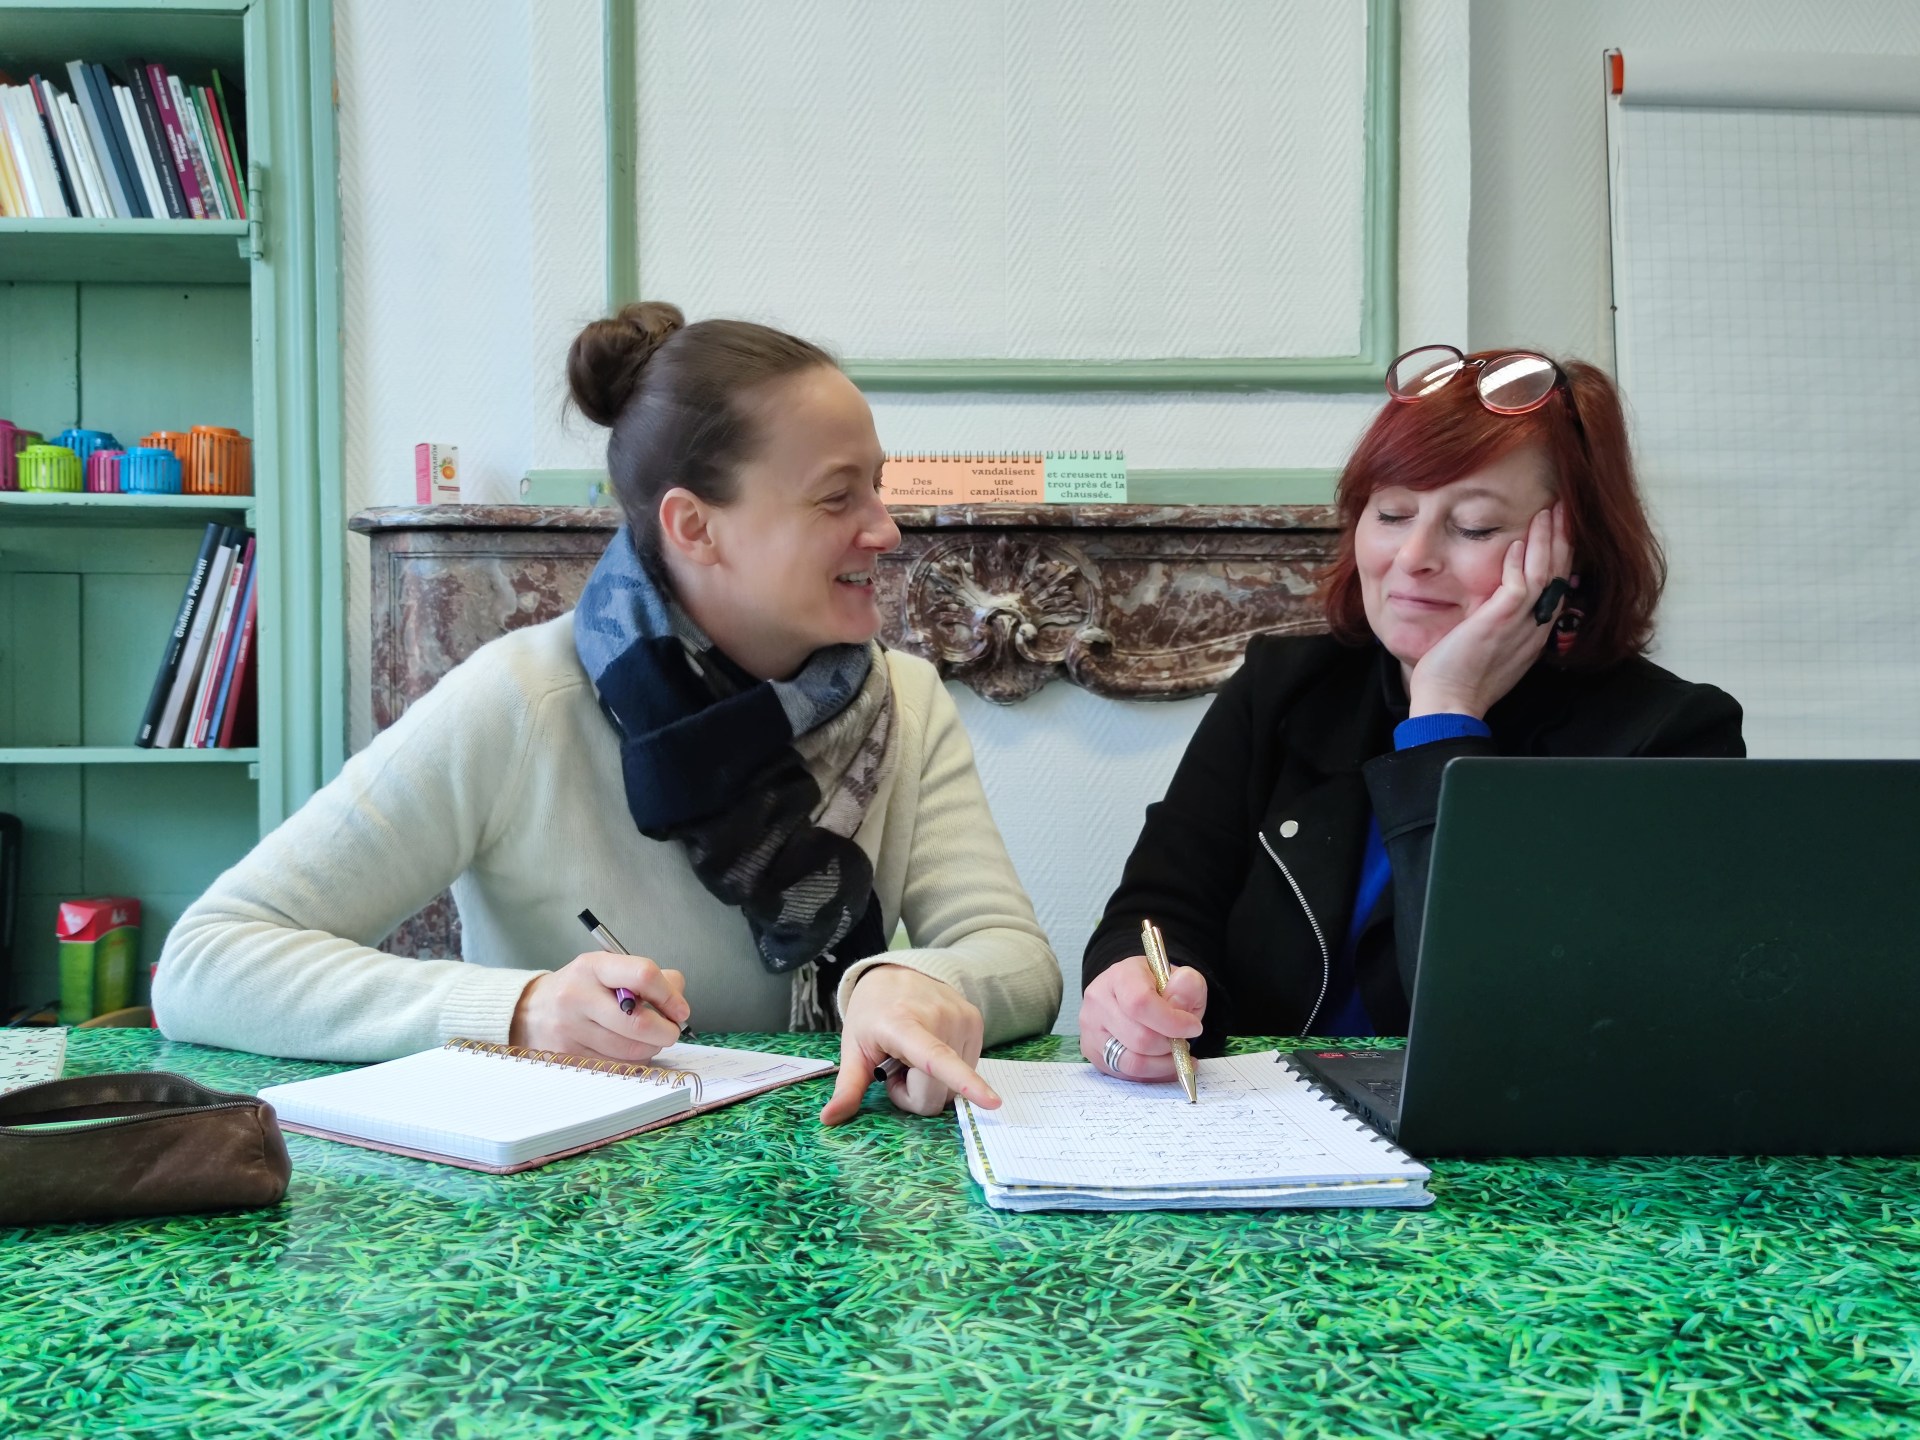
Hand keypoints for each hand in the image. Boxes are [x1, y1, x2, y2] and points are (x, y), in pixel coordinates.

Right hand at [508, 950, 688, 1061]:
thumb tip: (678, 1000)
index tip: (680, 1010)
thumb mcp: (609, 970)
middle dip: (665, 1031)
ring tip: (646, 1039)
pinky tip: (627, 1050)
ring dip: (650, 1048)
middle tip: (670, 1031)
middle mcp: (578, 997)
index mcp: (594, 967)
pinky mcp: (568, 1058)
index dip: (670, 996)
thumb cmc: (582, 988)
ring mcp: (570, 1030)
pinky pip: (616, 1067)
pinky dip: (631, 1061)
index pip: (643, 976)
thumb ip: (649, 978)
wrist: (531, 1011)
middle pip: (638, 1022)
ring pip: (630, 1050)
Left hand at [820, 964, 997, 1123]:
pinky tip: (931, 1050)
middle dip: (914, 1095)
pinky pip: (965, 1071)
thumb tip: (828, 1119)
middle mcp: (941, 1018)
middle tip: (896, 1070)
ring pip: (954, 1087)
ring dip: (933, 1083)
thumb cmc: (872, 1013)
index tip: (991, 1101)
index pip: (936, 1060)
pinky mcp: (976, 1021)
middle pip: (939, 1093)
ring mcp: (963, 1019)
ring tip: (914, 1055)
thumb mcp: (853, 1048)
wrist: (896, 972)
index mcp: (904, 1025)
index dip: (964, 1083)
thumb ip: (847, 1087)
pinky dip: (947, 1072)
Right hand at [1078, 954, 1205, 1082]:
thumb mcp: (1181, 978)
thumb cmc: (1158, 987)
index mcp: (1120, 975)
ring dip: (1162, 1063)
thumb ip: (1188, 986)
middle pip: (1138, 1038)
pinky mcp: (1093, 1051)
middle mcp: (1098, 1001)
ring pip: (1132, 1061)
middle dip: (1169, 1045)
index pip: (1140, 1003)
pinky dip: (1154, 1073)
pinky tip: (1167, 1063)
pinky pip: (1127, 1073)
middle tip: (1183, 1040)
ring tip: (1177, 1052)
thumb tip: (1180, 1003)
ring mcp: (1091, 1028)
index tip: (1194, 1027)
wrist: (1133, 994)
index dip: (1171, 1021)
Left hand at [1406, 502, 1572, 719]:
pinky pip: (1521, 585)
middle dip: (1562, 538)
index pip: (1555, 585)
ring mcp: (1520, 625)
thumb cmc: (1460, 680)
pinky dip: (1521, 561)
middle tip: (1562, 508)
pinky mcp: (1500, 623)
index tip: (1557, 528)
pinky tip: (1518, 540)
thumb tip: (1490, 604)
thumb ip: (1497, 623)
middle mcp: (1534, 627)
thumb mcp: (1489, 647)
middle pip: (1559, 573)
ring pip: (1546, 572)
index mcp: (1533, 632)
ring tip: (1549, 511)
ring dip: (1548, 539)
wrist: (1448, 705)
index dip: (1559, 555)